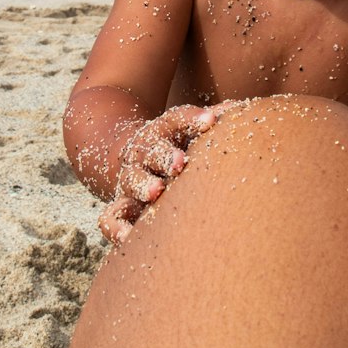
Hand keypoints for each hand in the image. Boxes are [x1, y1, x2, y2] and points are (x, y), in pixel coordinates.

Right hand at [98, 102, 238, 244]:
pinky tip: (130, 237)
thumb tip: (237, 109)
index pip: (175, 120)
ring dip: (142, 185)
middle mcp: (143, 154)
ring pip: (130, 180)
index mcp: (163, 132)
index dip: (192, 120)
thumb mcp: (188, 129)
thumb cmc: (175, 144)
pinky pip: (110, 218)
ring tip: (156, 192)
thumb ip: (210, 120)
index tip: (210, 121)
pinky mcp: (121, 207)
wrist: (134, 157)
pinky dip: (116, 227)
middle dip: (164, 156)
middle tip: (179, 163)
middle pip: (151, 151)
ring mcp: (130, 180)